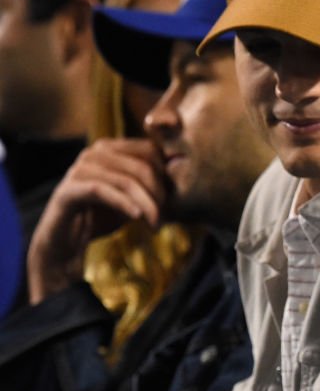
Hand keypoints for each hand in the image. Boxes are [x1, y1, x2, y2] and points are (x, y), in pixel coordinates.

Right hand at [26, 139, 165, 303]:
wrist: (66, 243)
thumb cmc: (103, 216)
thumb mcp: (134, 197)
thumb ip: (152, 184)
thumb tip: (182, 173)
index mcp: (111, 148)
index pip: (151, 151)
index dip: (166, 176)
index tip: (172, 201)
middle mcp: (94, 152)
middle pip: (143, 166)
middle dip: (159, 194)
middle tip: (164, 218)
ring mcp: (80, 169)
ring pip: (127, 181)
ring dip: (147, 205)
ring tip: (155, 225)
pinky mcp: (69, 189)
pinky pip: (104, 191)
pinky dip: (125, 204)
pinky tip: (138, 217)